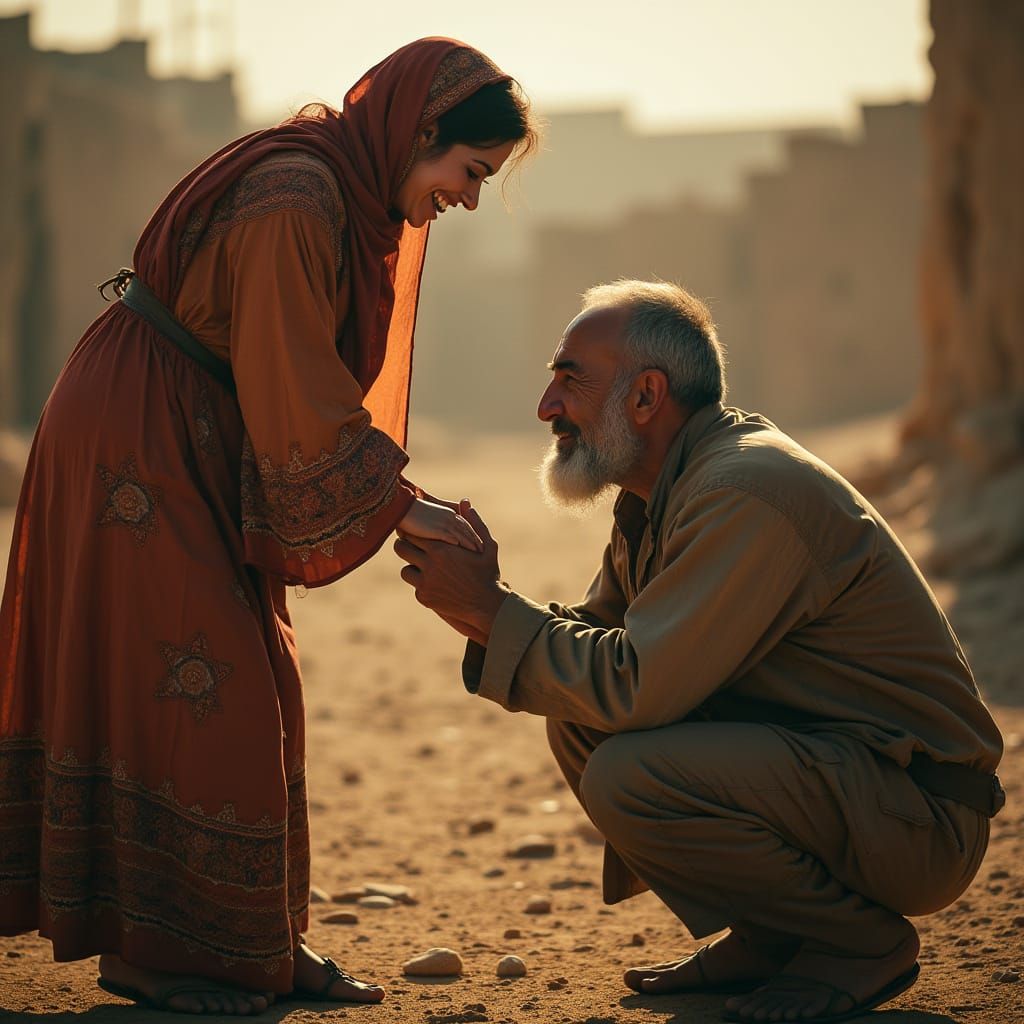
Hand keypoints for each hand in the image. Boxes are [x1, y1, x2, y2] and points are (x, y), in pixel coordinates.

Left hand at [395, 503, 506, 640]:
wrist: (487, 605)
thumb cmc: (489, 573)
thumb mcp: (487, 546)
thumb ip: (474, 523)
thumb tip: (465, 501)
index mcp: (442, 549)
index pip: (413, 534)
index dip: (412, 532)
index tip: (414, 531)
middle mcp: (429, 565)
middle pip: (401, 548)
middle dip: (405, 546)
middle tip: (411, 546)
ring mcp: (425, 583)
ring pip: (405, 570)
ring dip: (412, 567)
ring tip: (423, 567)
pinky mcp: (424, 598)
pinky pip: (414, 587)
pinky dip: (421, 584)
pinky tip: (433, 583)